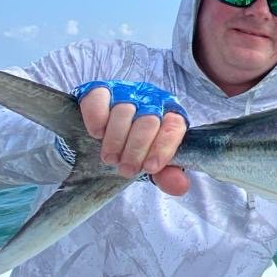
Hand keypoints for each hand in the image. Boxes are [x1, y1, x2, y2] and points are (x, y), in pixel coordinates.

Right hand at [74, 81, 189, 195]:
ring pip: (123, 111)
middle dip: (136, 149)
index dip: (163, 148)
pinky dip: (97, 117)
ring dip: (116, 139)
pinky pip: (99, 97)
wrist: (106, 130)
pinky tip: (97, 134)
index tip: (150, 168)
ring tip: (111, 159)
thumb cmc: (137, 147)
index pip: (174, 127)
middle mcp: (151, 99)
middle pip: (148, 120)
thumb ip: (168, 174)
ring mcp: (126, 92)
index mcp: (171, 114)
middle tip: (126, 169)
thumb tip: (179, 187)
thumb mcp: (153, 161)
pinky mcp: (101, 90)